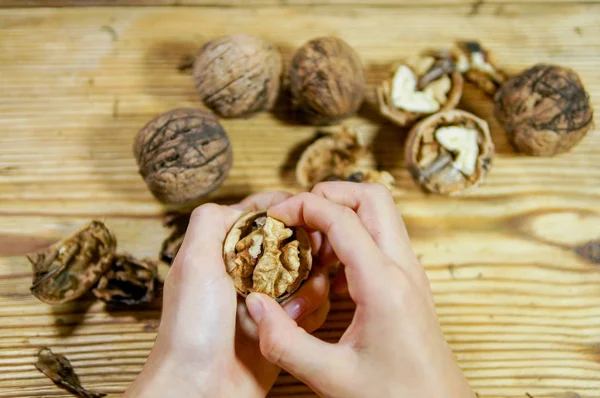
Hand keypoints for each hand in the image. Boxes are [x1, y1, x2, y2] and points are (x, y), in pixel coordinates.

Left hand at [125, 192, 330, 397]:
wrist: (199, 389)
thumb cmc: (191, 329)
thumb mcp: (192, 263)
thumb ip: (210, 220)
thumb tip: (240, 206)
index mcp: (222, 253)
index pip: (259, 216)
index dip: (284, 209)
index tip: (305, 210)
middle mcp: (245, 274)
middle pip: (292, 243)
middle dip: (307, 248)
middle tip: (313, 258)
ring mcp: (266, 302)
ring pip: (308, 275)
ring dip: (311, 285)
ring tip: (293, 305)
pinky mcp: (282, 328)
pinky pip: (312, 309)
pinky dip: (312, 311)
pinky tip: (296, 322)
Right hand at [245, 183, 474, 397]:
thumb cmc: (396, 397)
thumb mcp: (331, 376)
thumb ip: (285, 342)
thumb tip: (256, 305)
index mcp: (384, 284)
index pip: (343, 217)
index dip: (303, 206)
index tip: (274, 216)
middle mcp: (403, 268)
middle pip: (371, 197)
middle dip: (328, 195)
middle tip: (295, 218)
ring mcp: (410, 272)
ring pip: (379, 213)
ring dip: (342, 213)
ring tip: (309, 244)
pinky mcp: (408, 282)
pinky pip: (381, 237)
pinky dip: (352, 235)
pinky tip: (329, 269)